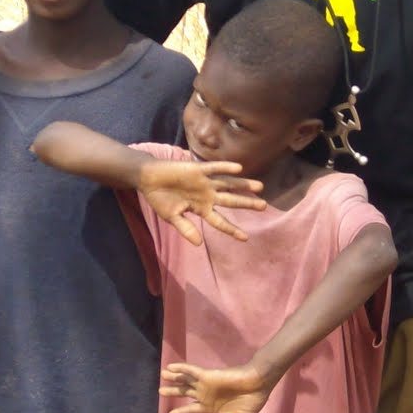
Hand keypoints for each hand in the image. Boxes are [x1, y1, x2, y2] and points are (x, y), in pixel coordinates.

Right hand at [137, 160, 264, 244]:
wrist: (148, 179)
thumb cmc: (160, 198)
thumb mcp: (172, 217)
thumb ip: (186, 229)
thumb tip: (198, 244)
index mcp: (201, 208)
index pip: (220, 221)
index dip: (232, 230)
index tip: (245, 238)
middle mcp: (207, 195)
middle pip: (231, 201)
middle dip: (247, 203)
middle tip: (264, 206)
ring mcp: (204, 182)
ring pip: (228, 184)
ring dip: (243, 185)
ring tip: (260, 187)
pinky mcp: (198, 169)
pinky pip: (214, 169)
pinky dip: (226, 168)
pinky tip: (239, 168)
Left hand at [161, 361, 274, 412]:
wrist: (260, 384)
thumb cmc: (252, 401)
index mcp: (212, 406)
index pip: (193, 409)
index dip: (182, 412)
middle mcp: (207, 394)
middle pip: (186, 393)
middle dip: (174, 392)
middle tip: (161, 391)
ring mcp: (207, 384)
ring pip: (186, 381)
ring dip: (175, 378)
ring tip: (163, 375)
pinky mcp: (209, 376)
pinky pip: (192, 371)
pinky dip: (181, 369)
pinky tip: (171, 368)